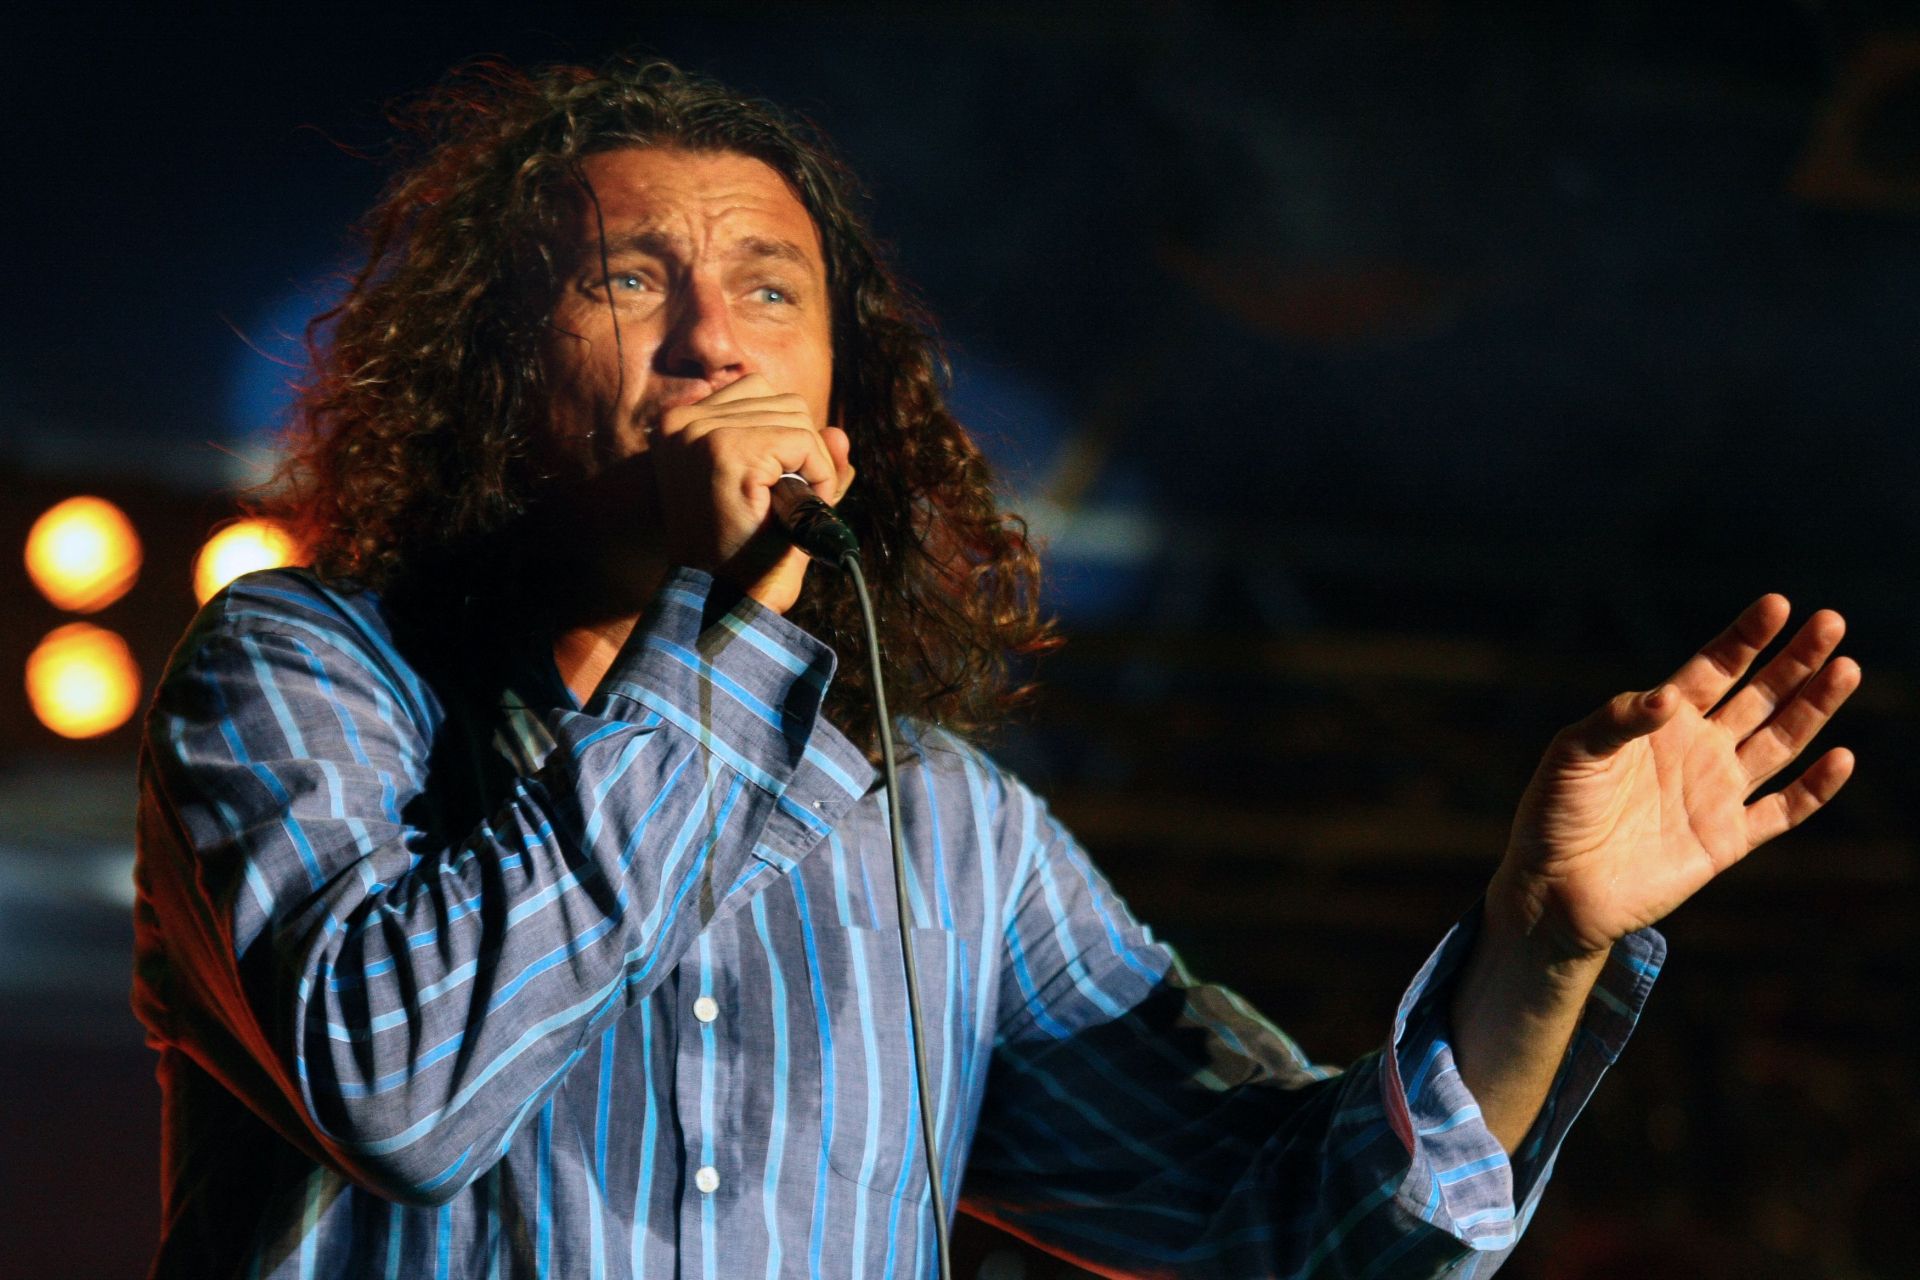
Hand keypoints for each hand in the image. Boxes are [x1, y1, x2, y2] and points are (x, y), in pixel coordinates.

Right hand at [650, 373, 854, 612]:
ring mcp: (703, 432)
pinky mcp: (730, 450)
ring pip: (797, 417)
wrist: (722, 605)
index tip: (776, 486)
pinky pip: (804, 441)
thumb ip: (807, 460)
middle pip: (782, 401)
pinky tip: (797, 509)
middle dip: (803, 451)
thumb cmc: (742, 558)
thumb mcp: (774, 497)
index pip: (758, 393)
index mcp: (681, 425)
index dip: (787, 439)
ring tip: (787, 509)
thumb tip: (840, 432)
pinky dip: (817, 475)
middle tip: (787, 505)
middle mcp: (683, 421)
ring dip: (812, 465)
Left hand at [1490, 595, 1859, 961]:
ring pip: (1780, 742)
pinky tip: (1841, 757)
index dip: (1746, 638)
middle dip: (1795, 661)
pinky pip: (1782, 810)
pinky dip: (1814, 788)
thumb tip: (1669, 698)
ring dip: (1813, 707)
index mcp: (1660, 721)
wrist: (1554, 887)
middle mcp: (1696, 750)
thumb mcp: (1573, 754)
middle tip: (1830, 622)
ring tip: (1846, 668)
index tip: (1778, 604)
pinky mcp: (1726, 840)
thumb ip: (1618, 720)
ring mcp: (1716, 793)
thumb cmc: (1553, 812)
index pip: (1714, 668)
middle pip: (1758, 696)